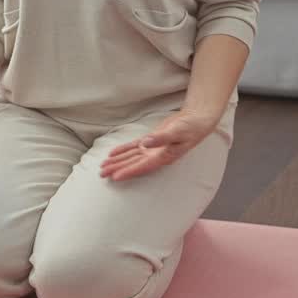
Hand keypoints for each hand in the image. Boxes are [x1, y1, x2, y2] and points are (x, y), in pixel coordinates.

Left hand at [99, 109, 215, 181]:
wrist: (196, 120)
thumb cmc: (190, 128)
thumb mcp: (177, 132)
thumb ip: (161, 138)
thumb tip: (145, 143)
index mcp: (163, 157)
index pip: (142, 166)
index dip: (128, 171)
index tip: (115, 177)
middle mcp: (156, 156)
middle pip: (133, 164)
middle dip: (117, 169)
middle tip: (101, 174)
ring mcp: (153, 149)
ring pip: (131, 157)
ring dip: (117, 161)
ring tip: (102, 167)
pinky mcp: (151, 141)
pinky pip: (134, 147)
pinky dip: (123, 150)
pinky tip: (112, 154)